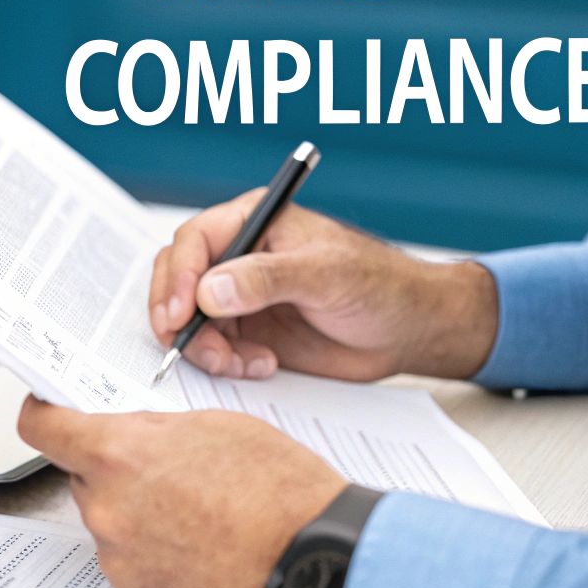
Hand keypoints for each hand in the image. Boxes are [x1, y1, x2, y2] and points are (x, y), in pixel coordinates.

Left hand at [16, 396, 346, 587]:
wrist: (317, 556)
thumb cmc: (279, 488)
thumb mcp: (214, 424)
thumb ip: (154, 428)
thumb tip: (130, 433)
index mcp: (118, 454)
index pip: (42, 427)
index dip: (44, 415)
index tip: (49, 413)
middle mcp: (108, 509)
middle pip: (84, 478)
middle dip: (114, 469)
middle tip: (164, 469)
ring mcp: (120, 558)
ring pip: (109, 521)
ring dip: (136, 512)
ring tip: (196, 511)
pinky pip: (129, 562)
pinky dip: (153, 553)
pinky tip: (197, 545)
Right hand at [149, 189, 498, 380]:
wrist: (409, 331)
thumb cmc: (380, 286)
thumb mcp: (326, 276)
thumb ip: (266, 279)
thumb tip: (210, 290)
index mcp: (255, 222)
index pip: (194, 241)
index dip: (179, 277)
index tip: (181, 313)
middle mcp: (240, 255)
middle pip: (179, 279)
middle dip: (178, 316)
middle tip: (185, 345)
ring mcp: (240, 295)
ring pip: (190, 320)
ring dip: (204, 347)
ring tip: (238, 364)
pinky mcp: (248, 331)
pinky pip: (213, 348)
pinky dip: (226, 363)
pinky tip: (262, 366)